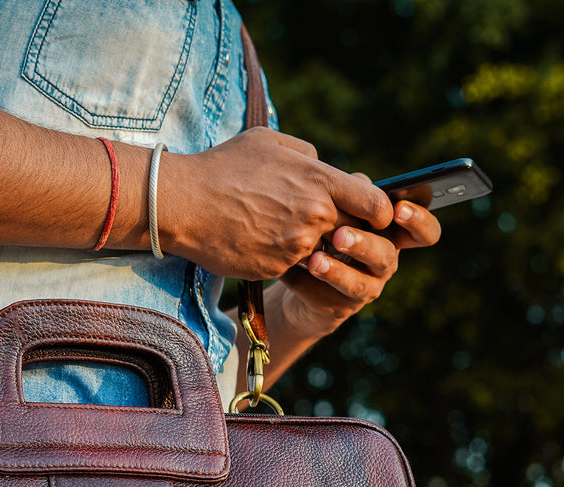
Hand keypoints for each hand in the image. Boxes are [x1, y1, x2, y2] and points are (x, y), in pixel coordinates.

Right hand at [158, 127, 394, 279]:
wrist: (183, 204)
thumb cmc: (222, 167)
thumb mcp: (268, 142)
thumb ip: (306, 153)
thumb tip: (322, 165)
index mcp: (319, 179)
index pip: (375, 204)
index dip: (379, 213)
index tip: (371, 215)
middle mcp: (315, 214)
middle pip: (351, 230)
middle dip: (341, 228)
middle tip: (316, 222)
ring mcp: (298, 245)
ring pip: (321, 249)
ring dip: (308, 243)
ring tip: (275, 226)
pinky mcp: (279, 268)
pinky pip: (293, 264)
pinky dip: (282, 256)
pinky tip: (257, 240)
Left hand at [276, 197, 442, 339]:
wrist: (298, 274)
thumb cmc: (326, 230)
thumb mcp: (339, 207)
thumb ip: (352, 193)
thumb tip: (357, 180)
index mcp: (392, 234)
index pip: (425, 231)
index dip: (419, 221)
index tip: (398, 210)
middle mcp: (384, 263)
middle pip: (387, 255)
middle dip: (364, 244)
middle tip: (340, 235)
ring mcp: (364, 289)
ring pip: (359, 284)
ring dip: (336, 270)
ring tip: (314, 260)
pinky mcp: (338, 309)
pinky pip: (326, 299)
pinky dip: (306, 284)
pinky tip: (289, 270)